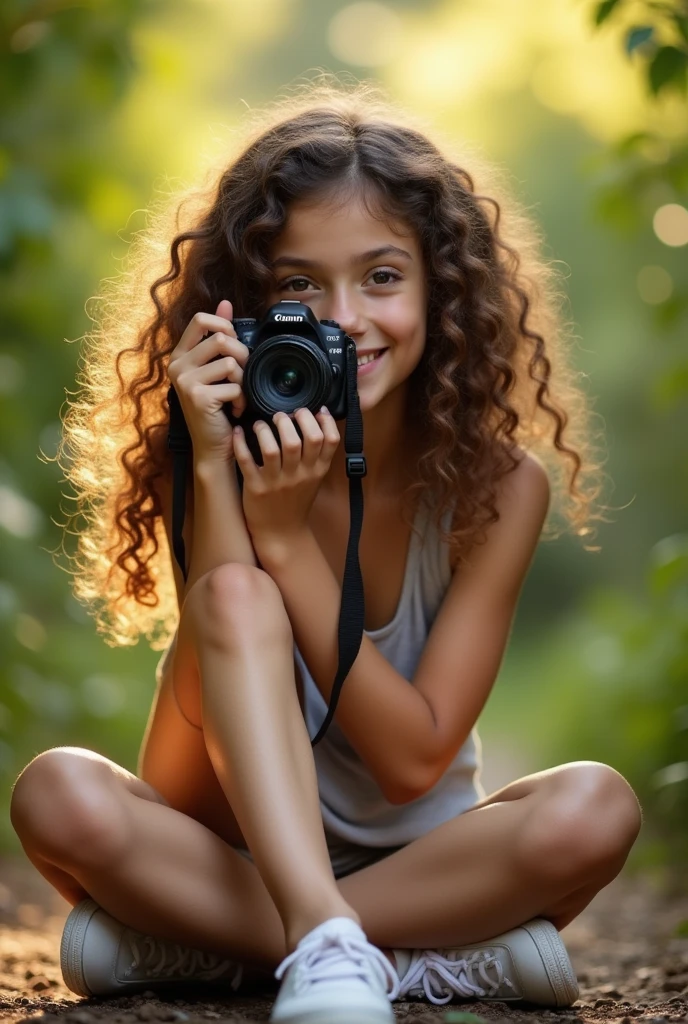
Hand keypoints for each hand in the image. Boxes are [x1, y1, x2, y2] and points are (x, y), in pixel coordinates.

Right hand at [166, 299, 248, 463]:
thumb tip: (226, 304)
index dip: (224, 326)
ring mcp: (185, 381)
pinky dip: (242, 399)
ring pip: (231, 362)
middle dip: (243, 355)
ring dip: (243, 381)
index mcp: (180, 355)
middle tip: (243, 376)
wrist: (213, 446)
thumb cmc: (217, 409)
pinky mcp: (198, 397)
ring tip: (238, 395)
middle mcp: (177, 366)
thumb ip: (218, 336)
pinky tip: (234, 410)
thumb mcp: (216, 369)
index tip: (233, 344)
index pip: (200, 319)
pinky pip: (233, 386)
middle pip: (221, 339)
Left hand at [232, 406, 339, 552]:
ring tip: (261, 424)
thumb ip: (318, 453)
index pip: (330, 440)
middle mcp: (300, 475)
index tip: (314, 411)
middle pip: (304, 439)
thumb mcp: (315, 478)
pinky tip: (238, 433)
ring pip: (274, 449)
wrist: (281, 533)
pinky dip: (240, 444)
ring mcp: (277, 482)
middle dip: (295, 419)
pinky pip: (246, 461)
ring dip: (266, 429)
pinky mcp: (256, 488)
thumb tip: (320, 418)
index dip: (323, 420)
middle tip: (283, 415)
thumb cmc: (296, 500)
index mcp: (317, 470)